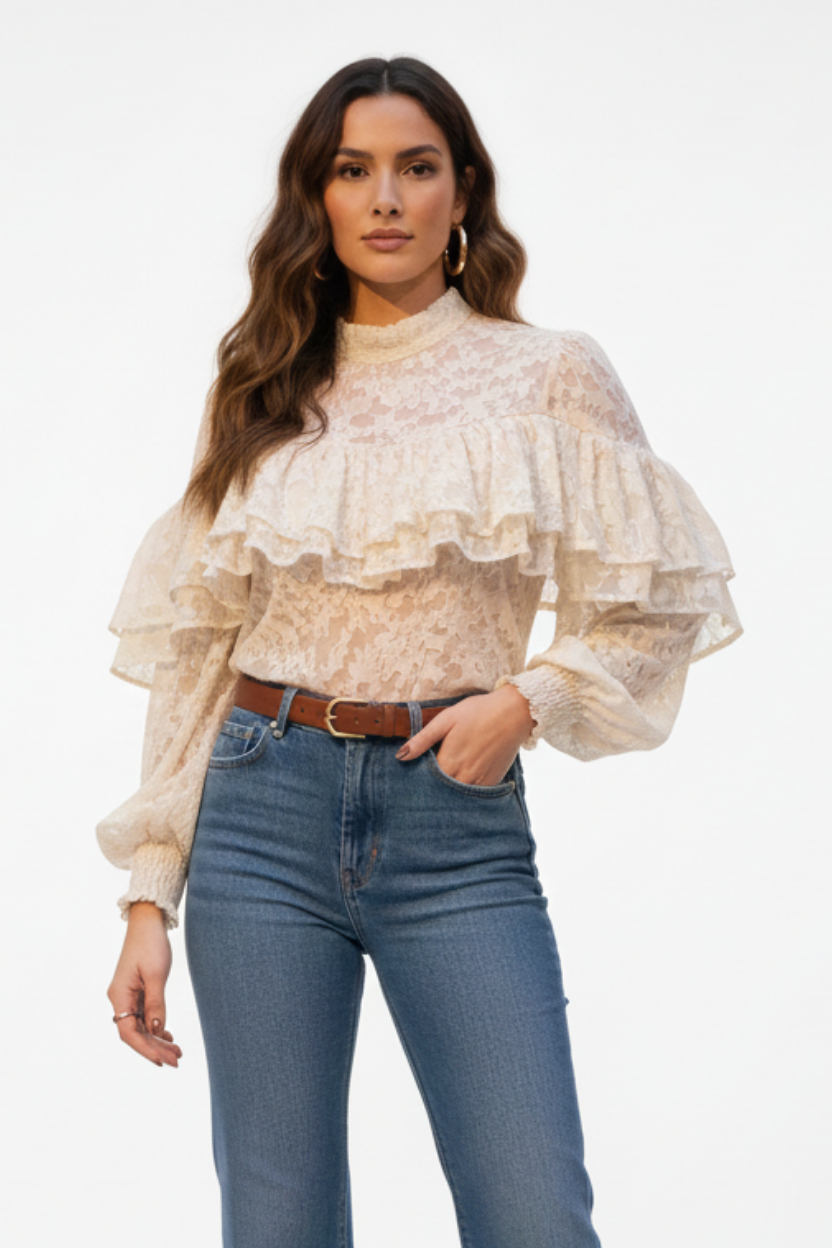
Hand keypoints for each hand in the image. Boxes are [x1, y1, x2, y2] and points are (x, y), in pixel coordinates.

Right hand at [107, 902, 182, 1068]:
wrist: (148, 921)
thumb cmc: (150, 944)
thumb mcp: (156, 975)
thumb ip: (156, 1004)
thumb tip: (157, 1031)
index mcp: (119, 995)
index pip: (129, 1033)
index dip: (145, 1049)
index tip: (163, 1061)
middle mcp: (120, 998)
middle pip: (135, 1032)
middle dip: (155, 1048)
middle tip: (177, 1060)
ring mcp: (128, 995)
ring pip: (141, 1026)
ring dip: (157, 1040)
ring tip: (177, 1052)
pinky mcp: (137, 991)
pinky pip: (144, 1016)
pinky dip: (156, 1027)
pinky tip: (168, 1036)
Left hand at [396, 684, 535, 785]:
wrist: (514, 712)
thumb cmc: (478, 712)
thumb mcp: (446, 720)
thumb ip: (422, 740)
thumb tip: (400, 756)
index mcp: (448, 762)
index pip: (426, 781)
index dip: (419, 778)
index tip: (415, 774)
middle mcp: (463, 777)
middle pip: (441, 791)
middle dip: (433, 786)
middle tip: (429, 777)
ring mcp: (479, 782)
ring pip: (458, 794)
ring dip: (450, 789)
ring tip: (449, 774)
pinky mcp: (492, 782)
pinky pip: (474, 793)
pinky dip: (467, 789)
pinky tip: (464, 777)